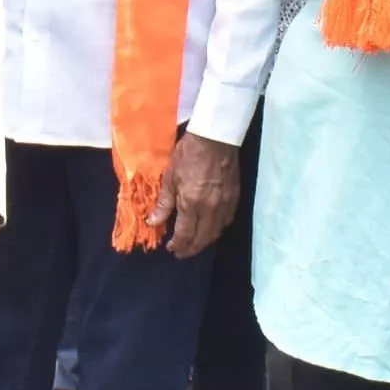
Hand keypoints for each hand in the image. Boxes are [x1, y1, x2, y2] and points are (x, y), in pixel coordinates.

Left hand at [159, 131, 242, 259]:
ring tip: (195, 242)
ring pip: (216, 232)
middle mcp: (210, 208)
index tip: (172, 248)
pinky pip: (227, 220)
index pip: (186, 234)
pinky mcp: (235, 197)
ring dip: (205, 241)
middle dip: (191, 248)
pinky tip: (211, 227)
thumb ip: (164, 203)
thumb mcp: (170, 176)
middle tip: (182, 252)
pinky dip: (218, 228)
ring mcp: (225, 204)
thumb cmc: (188, 153)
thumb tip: (154, 222)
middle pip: (203, 238)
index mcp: (192, 203)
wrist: (215, 136)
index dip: (178, 245)